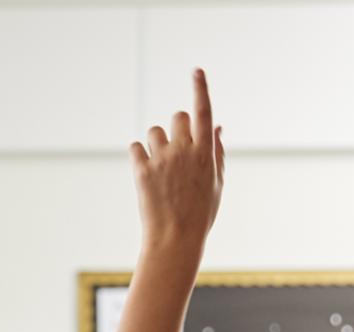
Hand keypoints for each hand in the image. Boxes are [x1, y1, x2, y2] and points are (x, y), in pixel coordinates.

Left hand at [131, 68, 224, 251]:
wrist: (175, 239)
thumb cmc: (200, 213)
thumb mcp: (215, 183)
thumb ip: (215, 152)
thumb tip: (217, 127)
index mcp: (206, 153)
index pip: (204, 112)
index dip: (200, 89)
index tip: (196, 71)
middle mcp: (184, 151)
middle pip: (178, 117)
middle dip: (177, 128)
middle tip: (177, 150)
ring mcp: (162, 159)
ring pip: (154, 131)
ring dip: (157, 142)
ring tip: (161, 167)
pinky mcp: (141, 170)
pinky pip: (135, 147)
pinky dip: (140, 155)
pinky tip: (147, 173)